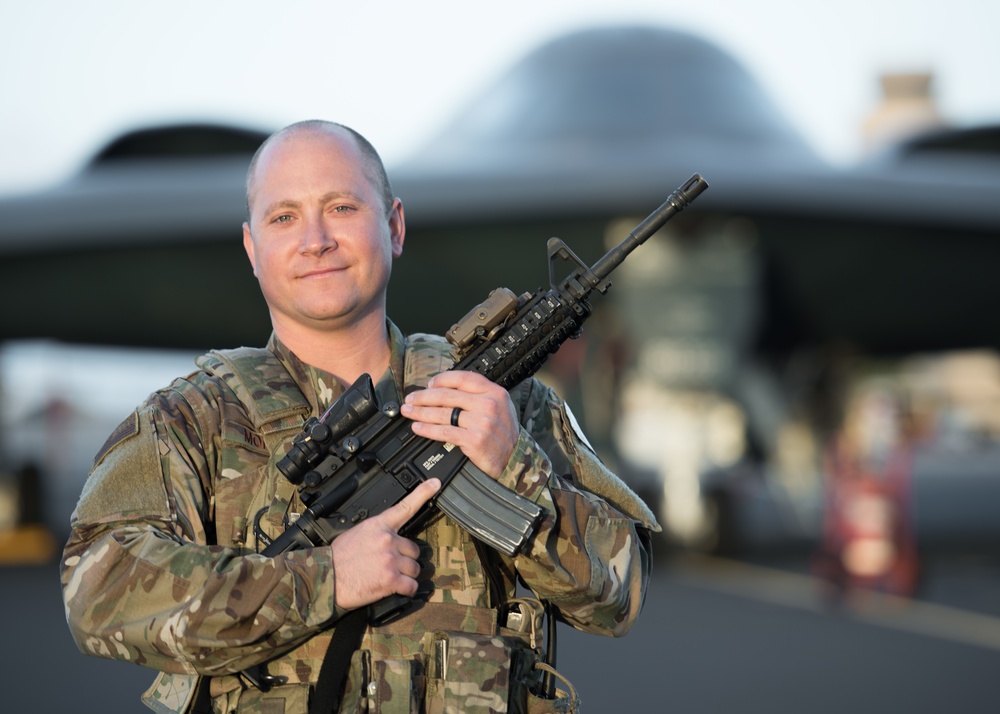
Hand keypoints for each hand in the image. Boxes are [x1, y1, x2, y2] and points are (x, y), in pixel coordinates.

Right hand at [329, 478, 439, 610]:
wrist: (324, 578)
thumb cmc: (337, 558)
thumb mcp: (357, 534)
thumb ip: (377, 533)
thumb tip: (389, 538)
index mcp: (378, 526)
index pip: (405, 506)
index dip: (423, 493)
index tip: (435, 483)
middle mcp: (387, 540)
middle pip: (414, 549)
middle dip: (405, 558)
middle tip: (390, 564)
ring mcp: (390, 559)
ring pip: (415, 568)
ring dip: (406, 575)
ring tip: (389, 577)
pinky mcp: (391, 580)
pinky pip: (411, 585)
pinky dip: (406, 590)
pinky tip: (396, 589)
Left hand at [400, 370, 518, 477]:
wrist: (514, 459)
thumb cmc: (503, 434)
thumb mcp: (499, 407)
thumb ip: (478, 396)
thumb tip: (444, 391)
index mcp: (494, 392)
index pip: (463, 378)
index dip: (441, 379)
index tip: (428, 384)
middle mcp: (489, 404)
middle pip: (448, 395)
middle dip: (423, 396)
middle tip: (410, 399)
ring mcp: (482, 422)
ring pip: (443, 413)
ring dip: (420, 411)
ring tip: (408, 411)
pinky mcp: (474, 439)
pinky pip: (444, 432)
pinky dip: (427, 429)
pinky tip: (418, 427)